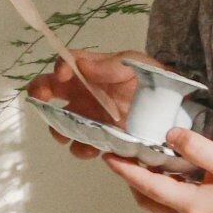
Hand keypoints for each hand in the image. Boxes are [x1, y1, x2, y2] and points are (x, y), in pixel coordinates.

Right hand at [25, 49, 168, 160]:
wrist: (171, 109)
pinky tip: (91, 149)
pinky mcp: (100, 137)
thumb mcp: (136, 64)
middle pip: (50, 91)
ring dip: (58, 128)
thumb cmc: (152, 80)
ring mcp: (89, 116)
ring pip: (61, 122)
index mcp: (90, 71)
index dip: (59, 67)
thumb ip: (111, 65)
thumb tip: (81, 64)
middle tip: (43, 102)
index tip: (62, 75)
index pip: (66, 63)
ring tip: (67, 134)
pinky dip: (80, 148)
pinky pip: (81, 145)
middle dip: (40, 95)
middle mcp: (83, 92)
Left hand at [102, 127, 212, 212]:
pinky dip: (165, 199)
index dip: (125, 171)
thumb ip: (194, 146)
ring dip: (149, 193)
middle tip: (130, 160)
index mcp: (192, 207)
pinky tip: (173, 182)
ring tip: (150, 169)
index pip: (148, 187)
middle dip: (134, 184)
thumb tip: (169, 136)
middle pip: (148, 204)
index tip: (109, 157)